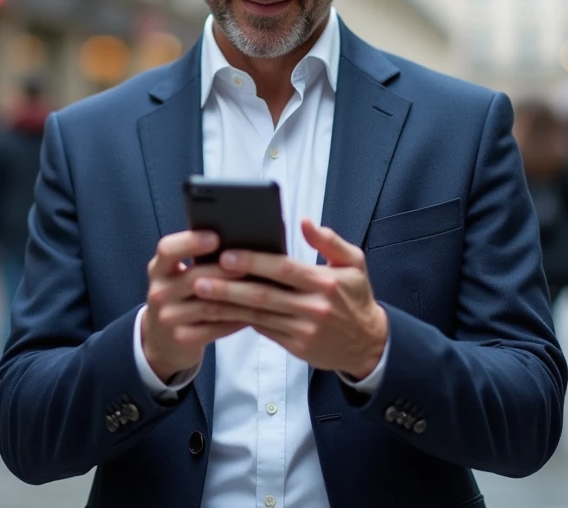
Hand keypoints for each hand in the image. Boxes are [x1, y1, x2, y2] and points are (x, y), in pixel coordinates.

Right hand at [141, 231, 249, 382]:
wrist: (163, 338)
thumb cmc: (182, 296)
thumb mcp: (180, 274)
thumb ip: (200, 258)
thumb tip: (241, 238)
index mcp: (159, 268)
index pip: (167, 249)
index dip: (191, 242)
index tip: (216, 237)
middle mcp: (159, 291)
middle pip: (193, 278)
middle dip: (225, 271)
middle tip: (253, 264)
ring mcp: (168, 317)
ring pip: (208, 305)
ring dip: (237, 297)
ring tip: (262, 288)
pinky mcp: (182, 338)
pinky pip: (215, 328)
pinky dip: (237, 320)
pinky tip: (255, 313)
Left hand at [195, 219, 387, 379]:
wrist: (368, 344)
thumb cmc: (357, 297)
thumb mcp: (355, 263)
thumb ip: (330, 241)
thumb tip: (305, 221)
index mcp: (325, 283)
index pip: (284, 269)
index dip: (254, 262)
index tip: (227, 255)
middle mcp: (313, 308)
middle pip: (264, 295)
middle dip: (229, 287)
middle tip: (200, 278)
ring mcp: (302, 330)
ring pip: (257, 316)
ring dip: (226, 306)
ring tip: (200, 296)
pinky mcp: (295, 346)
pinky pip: (263, 331)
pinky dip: (239, 320)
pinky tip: (219, 312)